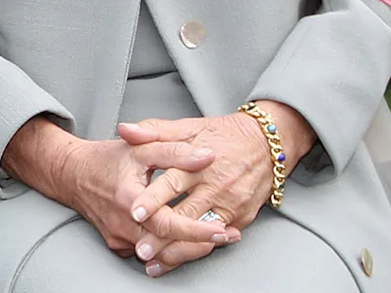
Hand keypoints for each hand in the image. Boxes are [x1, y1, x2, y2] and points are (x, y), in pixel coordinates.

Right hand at [59, 136, 233, 259]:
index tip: (222, 230)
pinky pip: (147, 251)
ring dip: (187, 249)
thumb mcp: (140, 148)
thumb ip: (174, 151)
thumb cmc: (105, 159)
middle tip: (228, 236)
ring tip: (214, 240)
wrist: (71, 173)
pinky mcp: (117, 244)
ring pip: (159, 254)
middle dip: (201, 244)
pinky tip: (186, 240)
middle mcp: (123, 224)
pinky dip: (168, 247)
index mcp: (129, 199)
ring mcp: (119, 238)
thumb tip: (206, 156)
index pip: (169, 224)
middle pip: (168, 246)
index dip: (197, 229)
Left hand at [118, 104, 312, 276]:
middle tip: (141, 249)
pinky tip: (180, 259)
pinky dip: (197, 249)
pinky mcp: (241, 218)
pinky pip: (217, 239)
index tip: (135, 212)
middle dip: (162, 235)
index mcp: (198, 164)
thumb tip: (125, 130)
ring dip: (178, 250)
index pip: (172, 183)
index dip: (153, 199)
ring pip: (201, 233)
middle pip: (185, 215)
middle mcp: (215, 187)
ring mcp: (229, 205)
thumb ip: (153, 131)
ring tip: (156, 263)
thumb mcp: (187, 126)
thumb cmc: (222, 135)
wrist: (265, 144)